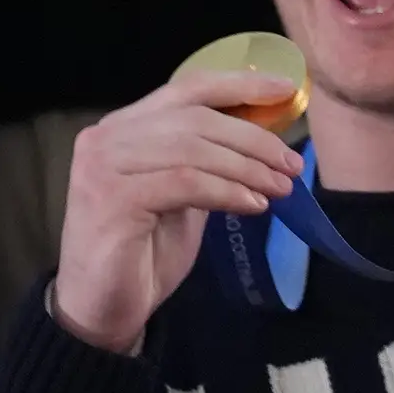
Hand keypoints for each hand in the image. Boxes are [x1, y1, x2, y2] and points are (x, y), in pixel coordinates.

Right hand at [45, 68, 306, 353]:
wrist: (102, 308)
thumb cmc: (143, 251)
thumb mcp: (182, 196)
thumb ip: (206, 161)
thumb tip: (261, 139)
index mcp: (123, 127)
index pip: (187, 88)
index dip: (239, 84)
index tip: (285, 90)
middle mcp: (107, 137)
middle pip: (195, 119)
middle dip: (253, 139)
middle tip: (292, 164)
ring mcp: (104, 166)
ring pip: (192, 149)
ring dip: (246, 168)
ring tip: (279, 189)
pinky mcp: (112, 199)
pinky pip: (186, 183)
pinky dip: (227, 192)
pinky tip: (254, 207)